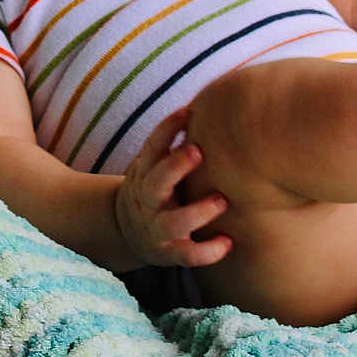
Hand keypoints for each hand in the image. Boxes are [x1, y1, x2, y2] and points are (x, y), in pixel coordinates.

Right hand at [114, 108, 233, 268]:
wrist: (128, 231)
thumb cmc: (157, 187)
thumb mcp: (154, 163)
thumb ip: (176, 141)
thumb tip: (218, 100)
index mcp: (145, 172)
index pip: (152, 146)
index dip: (167, 128)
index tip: (188, 111)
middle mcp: (148, 200)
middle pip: (155, 183)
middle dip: (175, 167)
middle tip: (198, 151)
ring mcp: (156, 227)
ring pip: (173, 223)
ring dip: (197, 212)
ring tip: (221, 200)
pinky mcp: (168, 252)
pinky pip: (186, 256)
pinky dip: (206, 252)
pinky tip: (228, 242)